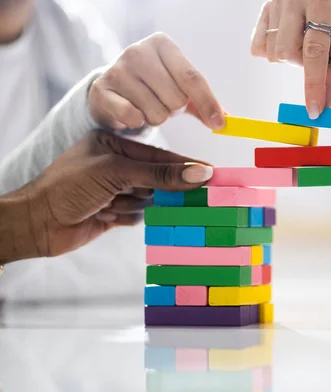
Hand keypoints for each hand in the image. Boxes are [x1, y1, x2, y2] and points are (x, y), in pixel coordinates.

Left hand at [11, 131, 212, 259]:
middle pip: (159, 179)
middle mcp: (118, 167)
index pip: (160, 156)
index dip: (185, 166)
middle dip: (159, 189)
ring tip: (109, 204)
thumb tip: (198, 173)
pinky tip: (105, 215)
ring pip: (150, 200)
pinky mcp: (115, 213)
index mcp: (115, 145)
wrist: (36, 223)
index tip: (211, 173)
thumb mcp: (115, 172)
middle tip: (176, 195)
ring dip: (134, 204)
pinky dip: (127, 217)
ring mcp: (116, 191)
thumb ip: (159, 173)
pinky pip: (139, 217)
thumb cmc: (68, 187)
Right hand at [89, 33, 224, 130]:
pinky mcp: (102, 90)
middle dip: (174, 110)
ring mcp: (118, 69)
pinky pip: (133, 117)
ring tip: (146, 106)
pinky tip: (132, 113)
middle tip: (163, 103)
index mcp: (162, 45)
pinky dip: (137, 122)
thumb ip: (204, 103)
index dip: (208, 103)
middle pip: (177, 99)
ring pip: (157, 112)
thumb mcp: (180, 89)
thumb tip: (225, 122)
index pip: (192, 77)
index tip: (219, 125)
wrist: (111, 91)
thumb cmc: (153, 89)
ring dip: (157, 118)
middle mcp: (138, 51)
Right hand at [250, 0, 330, 116]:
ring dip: (289, 59)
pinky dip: (273, 52)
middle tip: (316, 54)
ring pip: (271, 52)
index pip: (314, 51)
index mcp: (321, 2)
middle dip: (301, 64)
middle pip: (285, 53)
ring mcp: (274, 2)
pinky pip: (258, 45)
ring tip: (304, 43)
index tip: (315, 110)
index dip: (314, 84)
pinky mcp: (264, 8)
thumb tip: (325, 105)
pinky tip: (288, 41)